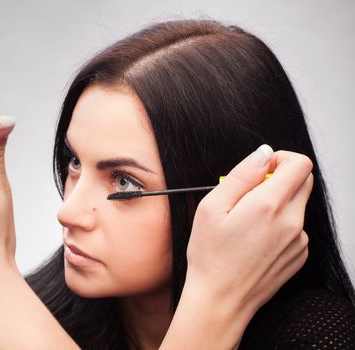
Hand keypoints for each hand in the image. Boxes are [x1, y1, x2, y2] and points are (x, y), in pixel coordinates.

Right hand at [185, 145, 311, 333]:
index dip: (280, 159)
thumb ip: (241, 175)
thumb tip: (262, 155)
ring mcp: (299, 240)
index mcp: (269, 205)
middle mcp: (292, 221)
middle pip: (303, 181)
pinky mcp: (299, 254)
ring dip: (277, 204)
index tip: (261, 170)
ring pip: (297, 205)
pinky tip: (255, 239)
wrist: (221, 300)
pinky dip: (280, 225)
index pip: (299, 164)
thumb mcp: (211, 207)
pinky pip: (296, 227)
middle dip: (280, 178)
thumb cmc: (211, 256)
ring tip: (247, 223)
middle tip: (250, 195)